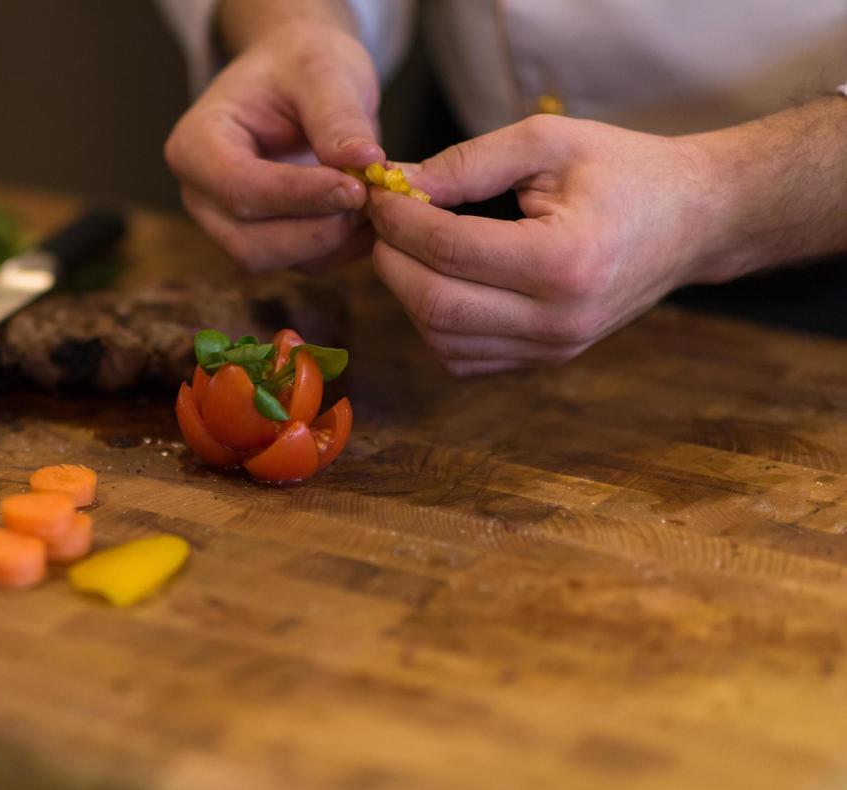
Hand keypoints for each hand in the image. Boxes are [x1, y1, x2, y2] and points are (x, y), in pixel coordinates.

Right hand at [164, 21, 385, 274]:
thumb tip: (366, 162)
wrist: (296, 78)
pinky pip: (301, 264)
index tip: (357, 186)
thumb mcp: (322, 70)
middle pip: (249, 242)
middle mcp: (201, 195)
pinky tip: (368, 214)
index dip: (299, 196)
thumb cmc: (298, 65)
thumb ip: (338, 117)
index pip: (238, 188)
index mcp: (196, 145)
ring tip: (374, 200)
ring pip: (275, 261)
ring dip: (332, 241)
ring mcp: (228, 224)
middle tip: (371, 197)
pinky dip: (341, 247)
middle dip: (316, 229)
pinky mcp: (263, 241)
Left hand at [367, 114, 717, 374]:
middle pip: (433, 304)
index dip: (398, 219)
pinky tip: (439, 278)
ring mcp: (553, 348)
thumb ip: (469, 162)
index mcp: (564, 260)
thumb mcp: (549, 142)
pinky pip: (462, 357)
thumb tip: (397, 184)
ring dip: (406, 292)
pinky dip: (433, 322)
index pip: (447, 249)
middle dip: (390, 258)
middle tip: (384, 220)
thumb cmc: (625, 171)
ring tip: (408, 245)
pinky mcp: (545, 361)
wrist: (695, 220)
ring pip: (440, 339)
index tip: (381, 191)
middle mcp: (558, 318)